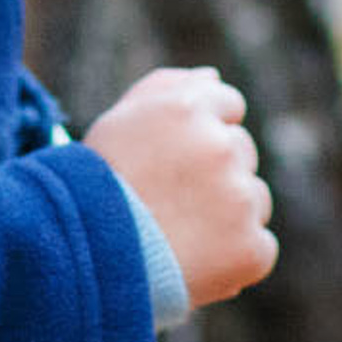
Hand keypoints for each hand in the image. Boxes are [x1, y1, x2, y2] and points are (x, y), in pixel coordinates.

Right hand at [85, 66, 277, 306]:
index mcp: (188, 109)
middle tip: (171, 203)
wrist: (82, 263)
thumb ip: (166, 88)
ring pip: (254, 199)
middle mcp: (220, 147)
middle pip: (241, 152)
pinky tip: (196, 263)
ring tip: (178, 235)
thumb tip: (213, 77)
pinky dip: (235, 257)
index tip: (180, 160)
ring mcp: (240, 198)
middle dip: (216, 173)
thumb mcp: (116, 123)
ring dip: (230, 214)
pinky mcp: (251, 247)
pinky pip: (259, 246)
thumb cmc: (92, 190)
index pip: (228, 105)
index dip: (203, 133)